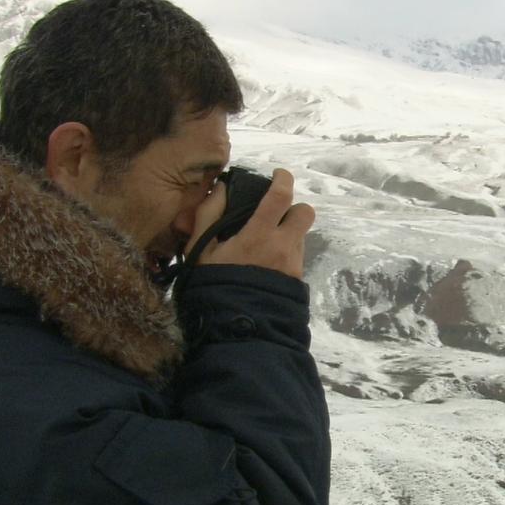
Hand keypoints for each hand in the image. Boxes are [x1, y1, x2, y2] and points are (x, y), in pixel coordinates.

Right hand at [189, 168, 314, 279]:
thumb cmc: (213, 284)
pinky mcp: (297, 281)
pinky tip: (265, 266)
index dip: (283, 178)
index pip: (281, 195)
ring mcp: (293, 265)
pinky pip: (296, 257)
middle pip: (305, 212)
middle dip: (293, 207)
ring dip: (287, 233)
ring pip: (301, 235)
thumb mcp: (200, 249)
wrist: (234, 329)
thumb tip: (221, 188)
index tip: (276, 176)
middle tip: (275, 214)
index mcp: (258, 234)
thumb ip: (208, 214)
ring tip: (263, 247)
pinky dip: (284, 254)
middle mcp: (282, 247)